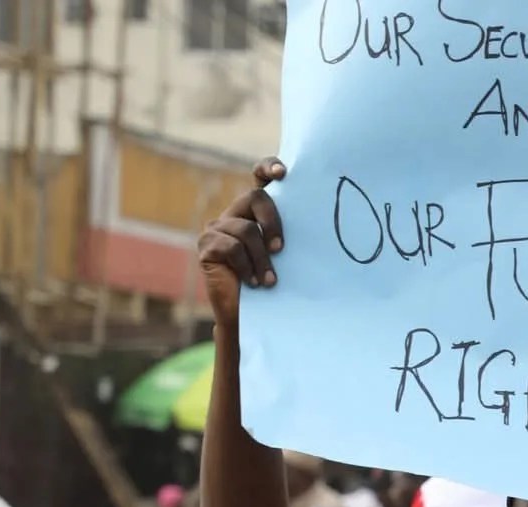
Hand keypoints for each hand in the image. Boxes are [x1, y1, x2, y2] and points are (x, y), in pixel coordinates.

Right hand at [197, 157, 285, 328]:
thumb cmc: (274, 287)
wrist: (249, 317)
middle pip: (255, 197)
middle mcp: (235, 214)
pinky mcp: (206, 245)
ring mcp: (217, 228)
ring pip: (246, 229)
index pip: (260, 179)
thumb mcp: (285, 259)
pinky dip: (246, 267)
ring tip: (269, 280)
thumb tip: (321, 225)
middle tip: (281, 249)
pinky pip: (231, 247)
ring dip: (262, 258)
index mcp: (256, 213)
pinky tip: (252, 282)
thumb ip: (288, 238)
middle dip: (273, 222)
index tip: (283, 173)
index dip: (268, 167)